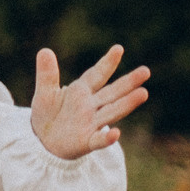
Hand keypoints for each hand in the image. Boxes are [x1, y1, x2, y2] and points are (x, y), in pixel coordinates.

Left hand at [31, 44, 148, 158]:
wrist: (43, 141)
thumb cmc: (48, 114)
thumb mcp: (44, 93)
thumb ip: (47, 74)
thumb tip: (44, 50)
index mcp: (81, 92)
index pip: (97, 75)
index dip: (107, 63)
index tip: (118, 48)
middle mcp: (91, 106)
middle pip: (112, 92)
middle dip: (128, 82)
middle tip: (145, 71)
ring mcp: (91, 124)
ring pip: (112, 112)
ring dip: (127, 104)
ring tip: (143, 93)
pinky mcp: (87, 142)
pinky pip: (99, 140)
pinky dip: (107, 138)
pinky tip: (116, 134)